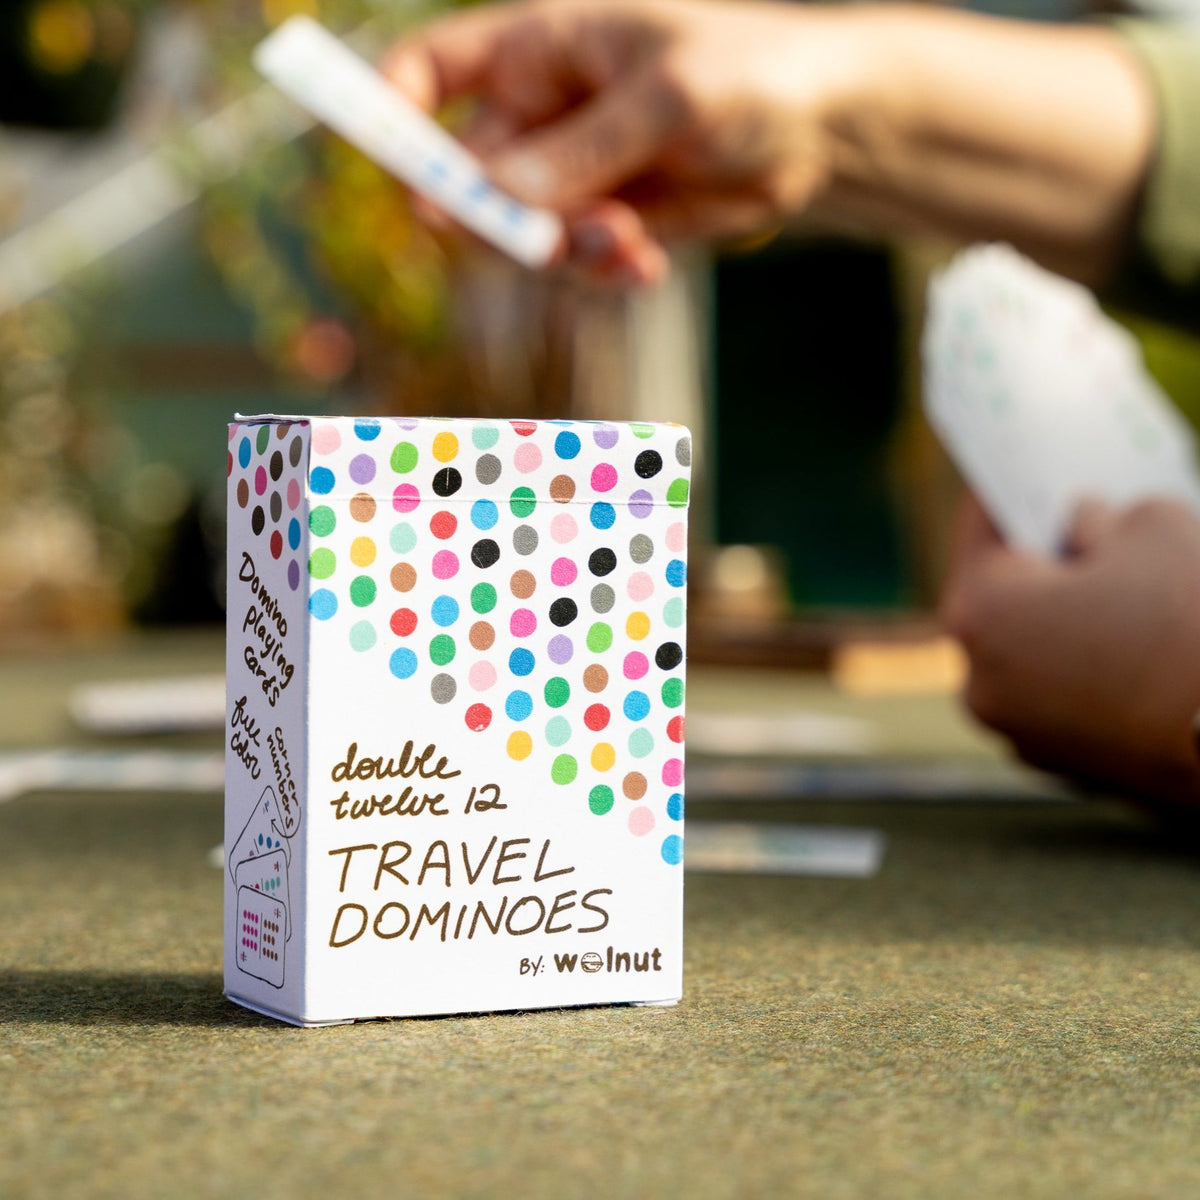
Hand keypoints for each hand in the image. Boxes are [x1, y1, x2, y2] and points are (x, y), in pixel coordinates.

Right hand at [384, 0, 879, 283]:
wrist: (820, 129)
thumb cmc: (750, 73)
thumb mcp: (667, 100)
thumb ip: (579, 152)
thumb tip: (492, 202)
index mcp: (535, 49)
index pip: (427, 72)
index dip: (390, 116)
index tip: (393, 171)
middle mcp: (538, 116)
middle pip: (462, 181)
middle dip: (494, 221)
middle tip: (539, 242)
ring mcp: (568, 178)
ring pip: (519, 239)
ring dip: (563, 254)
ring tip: (629, 243)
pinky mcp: (602, 226)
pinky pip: (573, 266)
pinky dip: (602, 272)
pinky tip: (645, 264)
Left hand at [939, 494, 1199, 805]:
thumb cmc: (1196, 620)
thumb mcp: (1157, 525)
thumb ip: (1104, 517)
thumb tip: (1085, 530)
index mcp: (980, 609)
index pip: (982, 526)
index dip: (1008, 487)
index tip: (1015, 465)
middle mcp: (977, 679)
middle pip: (1001, 597)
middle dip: (1039, 559)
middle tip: (1073, 522)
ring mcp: (1016, 732)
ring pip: (1030, 654)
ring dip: (1063, 620)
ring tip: (1114, 584)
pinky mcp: (1062, 769)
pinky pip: (1062, 699)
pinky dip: (1087, 672)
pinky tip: (1133, 647)